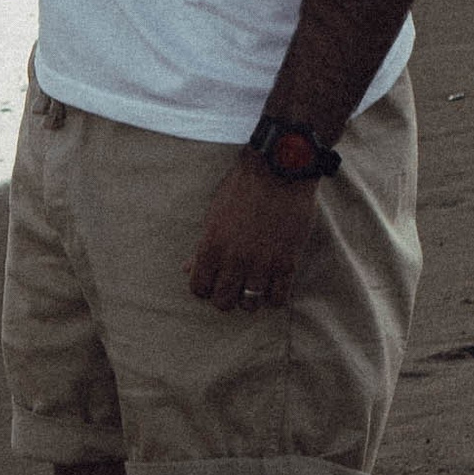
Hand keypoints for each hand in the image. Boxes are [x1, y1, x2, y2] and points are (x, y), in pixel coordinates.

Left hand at [186, 159, 320, 313]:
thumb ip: (202, 246)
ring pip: (250, 305)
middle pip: (223, 302)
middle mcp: (234, 260)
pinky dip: (274, 296)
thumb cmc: (243, 186)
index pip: (199, 288)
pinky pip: (278, 299)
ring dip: (251, 298)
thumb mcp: (214, 213)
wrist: (279, 170)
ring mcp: (261, 264)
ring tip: (255, 284)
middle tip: (234, 285)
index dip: (205, 287)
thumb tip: (186, 268)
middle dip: (226, 296)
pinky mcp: (287, 263)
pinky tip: (274, 283)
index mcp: (211, 246)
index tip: (213, 281)